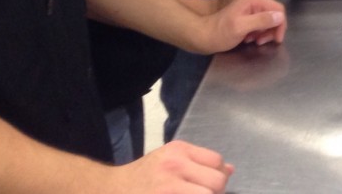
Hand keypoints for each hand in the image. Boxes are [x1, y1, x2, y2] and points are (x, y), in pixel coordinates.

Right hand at [114, 140, 232, 192]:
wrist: (111, 190)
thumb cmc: (143, 177)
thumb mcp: (170, 160)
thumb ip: (199, 162)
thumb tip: (230, 170)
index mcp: (178, 151)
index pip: (216, 161)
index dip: (217, 176)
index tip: (208, 185)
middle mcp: (174, 166)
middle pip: (216, 182)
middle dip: (214, 192)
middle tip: (200, 192)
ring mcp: (169, 187)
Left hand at [198, 0, 286, 52]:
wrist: (203, 36)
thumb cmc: (220, 33)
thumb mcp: (241, 28)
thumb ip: (261, 20)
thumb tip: (280, 16)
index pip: (278, 8)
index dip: (280, 25)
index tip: (276, 40)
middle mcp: (254, 0)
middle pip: (275, 14)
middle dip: (272, 30)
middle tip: (261, 42)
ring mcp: (250, 7)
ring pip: (269, 19)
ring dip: (265, 32)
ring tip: (254, 41)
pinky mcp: (248, 15)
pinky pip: (261, 22)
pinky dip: (259, 32)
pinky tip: (250, 38)